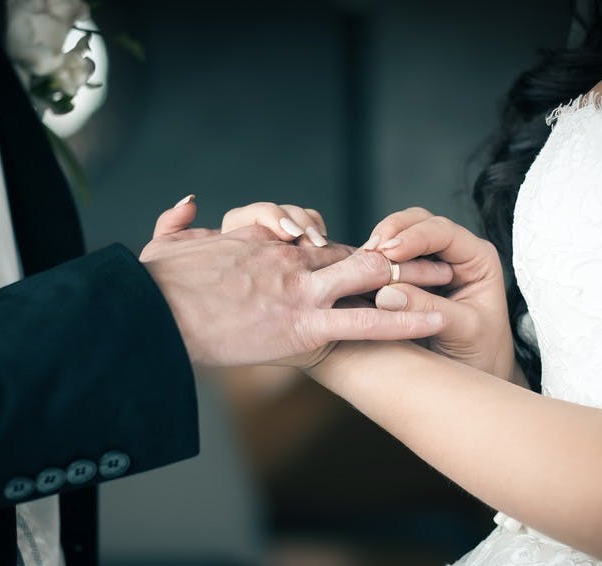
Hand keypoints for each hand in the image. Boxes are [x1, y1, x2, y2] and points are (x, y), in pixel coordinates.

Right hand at [139, 197, 448, 367]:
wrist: (151, 314)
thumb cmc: (155, 285)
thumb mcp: (164, 243)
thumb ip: (179, 220)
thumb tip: (189, 202)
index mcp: (264, 248)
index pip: (319, 244)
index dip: (351, 252)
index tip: (375, 258)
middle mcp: (290, 264)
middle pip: (355, 253)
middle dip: (396, 257)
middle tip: (429, 257)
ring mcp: (301, 293)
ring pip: (372, 279)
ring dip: (414, 279)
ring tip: (451, 280)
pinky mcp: (303, 327)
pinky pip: (367, 323)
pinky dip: (405, 320)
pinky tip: (437, 319)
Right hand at [366, 207, 519, 382]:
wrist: (475, 373)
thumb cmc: (480, 354)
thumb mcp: (464, 332)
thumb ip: (428, 309)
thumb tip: (386, 295)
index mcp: (476, 258)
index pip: (443, 232)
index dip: (415, 237)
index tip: (389, 251)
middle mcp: (452, 253)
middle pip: (417, 223)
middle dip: (391, 232)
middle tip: (370, 252)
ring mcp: (427, 263)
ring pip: (397, 237)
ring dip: (377, 247)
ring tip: (359, 264)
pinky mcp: (406, 279)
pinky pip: (385, 262)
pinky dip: (370, 265)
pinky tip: (356, 276)